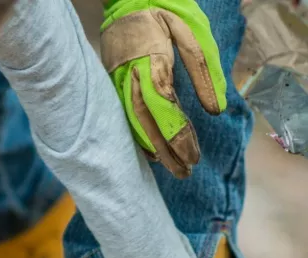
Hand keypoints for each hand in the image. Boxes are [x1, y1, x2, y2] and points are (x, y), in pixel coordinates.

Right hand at [100, 0, 227, 177]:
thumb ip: (203, 72)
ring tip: (169, 166)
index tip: (193, 156)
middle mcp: (131, 76)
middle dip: (166, 151)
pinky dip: (136, 134)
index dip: (179, 137)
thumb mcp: (193, 34)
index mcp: (153, 63)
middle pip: (147, 123)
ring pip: (132, 121)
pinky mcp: (111, 82)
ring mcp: (117, 81)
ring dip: (151, 147)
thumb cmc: (164, 10)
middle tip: (183, 172)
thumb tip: (215, 110)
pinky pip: (123, 114)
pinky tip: (148, 149)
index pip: (166, 110)